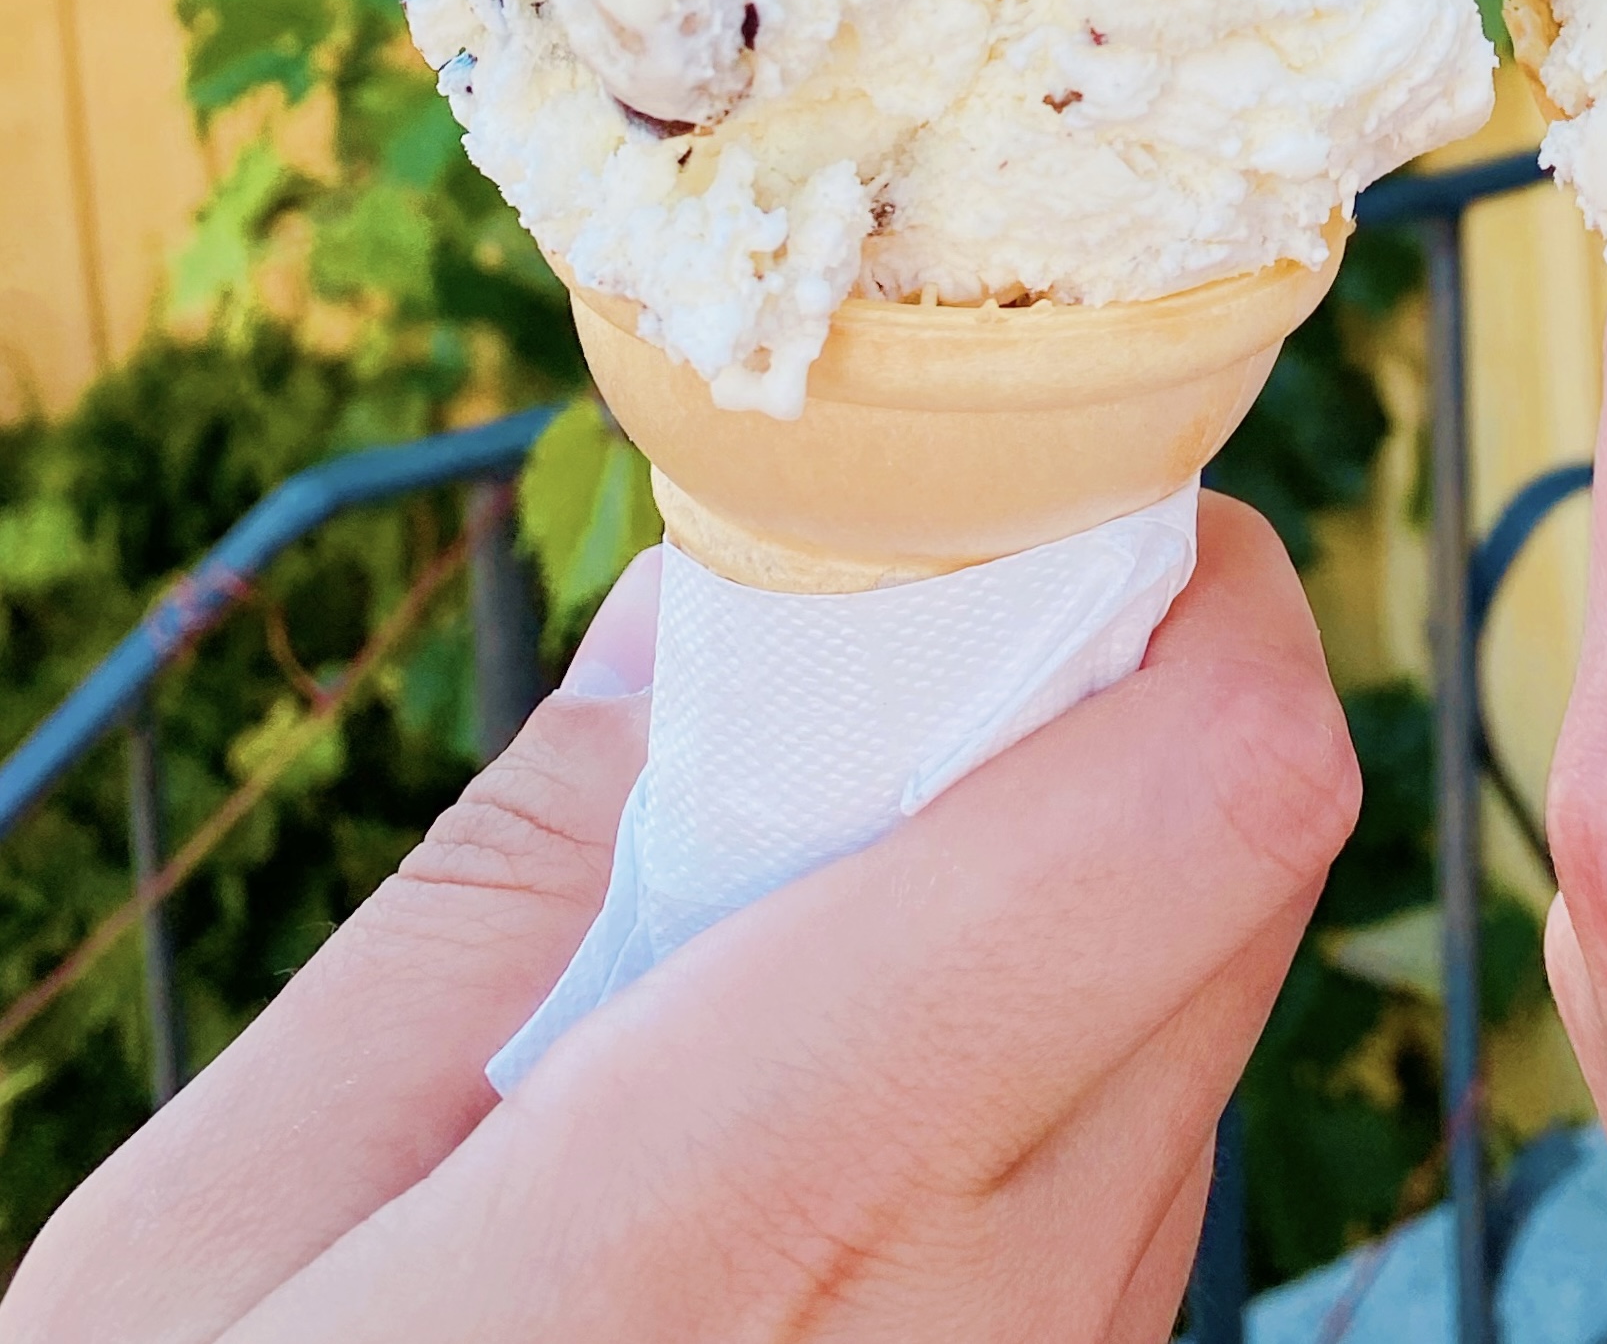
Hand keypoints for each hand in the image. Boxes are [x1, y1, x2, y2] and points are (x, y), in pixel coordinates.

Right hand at [9, 494, 1355, 1343]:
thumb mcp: (218, 1256)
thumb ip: (503, 895)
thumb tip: (718, 609)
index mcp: (754, 1219)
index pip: (1209, 795)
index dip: (1175, 579)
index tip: (1036, 495)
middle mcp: (987, 1325)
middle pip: (1240, 867)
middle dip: (1111, 688)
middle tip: (892, 654)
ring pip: (1196, 1017)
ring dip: (1065, 876)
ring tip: (805, 894)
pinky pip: (1134, 1183)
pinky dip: (1033, 1055)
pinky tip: (822, 1087)